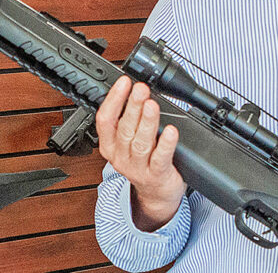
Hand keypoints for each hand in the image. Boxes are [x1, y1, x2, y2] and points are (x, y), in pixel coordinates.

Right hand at [96, 75, 185, 230]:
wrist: (156, 194)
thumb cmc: (143, 161)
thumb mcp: (128, 141)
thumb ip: (129, 119)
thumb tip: (136, 90)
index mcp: (109, 146)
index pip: (105, 120)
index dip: (113, 99)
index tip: (124, 82)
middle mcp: (120, 157)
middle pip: (124, 129)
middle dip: (132, 106)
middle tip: (140, 88)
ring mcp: (137, 168)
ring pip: (140, 143)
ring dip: (147, 122)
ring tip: (152, 105)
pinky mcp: (156, 176)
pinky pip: (160, 158)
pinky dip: (165, 144)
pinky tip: (171, 131)